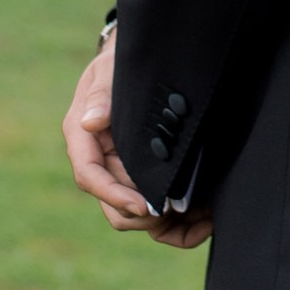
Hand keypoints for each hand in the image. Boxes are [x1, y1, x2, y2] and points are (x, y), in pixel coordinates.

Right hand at [62, 34, 210, 247]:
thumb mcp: (108, 72)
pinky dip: (180, 224)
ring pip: (139, 217)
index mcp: (83, 139)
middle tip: (181, 210)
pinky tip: (206, 219)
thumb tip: (91, 122)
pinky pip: (159, 212)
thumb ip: (101, 95)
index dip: (115, 196)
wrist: (134, 65)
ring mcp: (123, 174)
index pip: (91, 177)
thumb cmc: (118, 65)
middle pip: (115, 206)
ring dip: (168, 224)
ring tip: (203, 215)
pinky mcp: (145, 179)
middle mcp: (101, 163)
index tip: (144, 207)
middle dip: (146, 215)